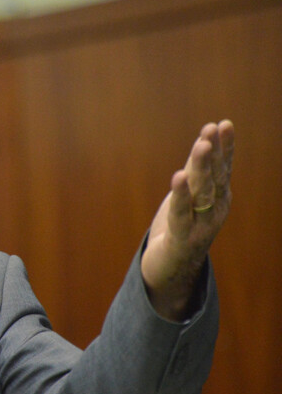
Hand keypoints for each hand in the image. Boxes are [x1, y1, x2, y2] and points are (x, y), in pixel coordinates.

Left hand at [141, 120, 234, 320]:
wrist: (169, 270)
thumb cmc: (179, 228)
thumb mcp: (189, 196)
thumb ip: (196, 173)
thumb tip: (204, 141)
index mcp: (217, 199)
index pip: (222, 169)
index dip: (224, 147)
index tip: (223, 124)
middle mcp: (214, 211)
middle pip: (214, 177)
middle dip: (213, 153)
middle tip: (211, 130)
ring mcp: (200, 226)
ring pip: (201, 193)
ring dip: (202, 168)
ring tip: (201, 145)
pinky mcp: (182, 239)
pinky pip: (181, 214)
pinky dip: (180, 194)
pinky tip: (178, 177)